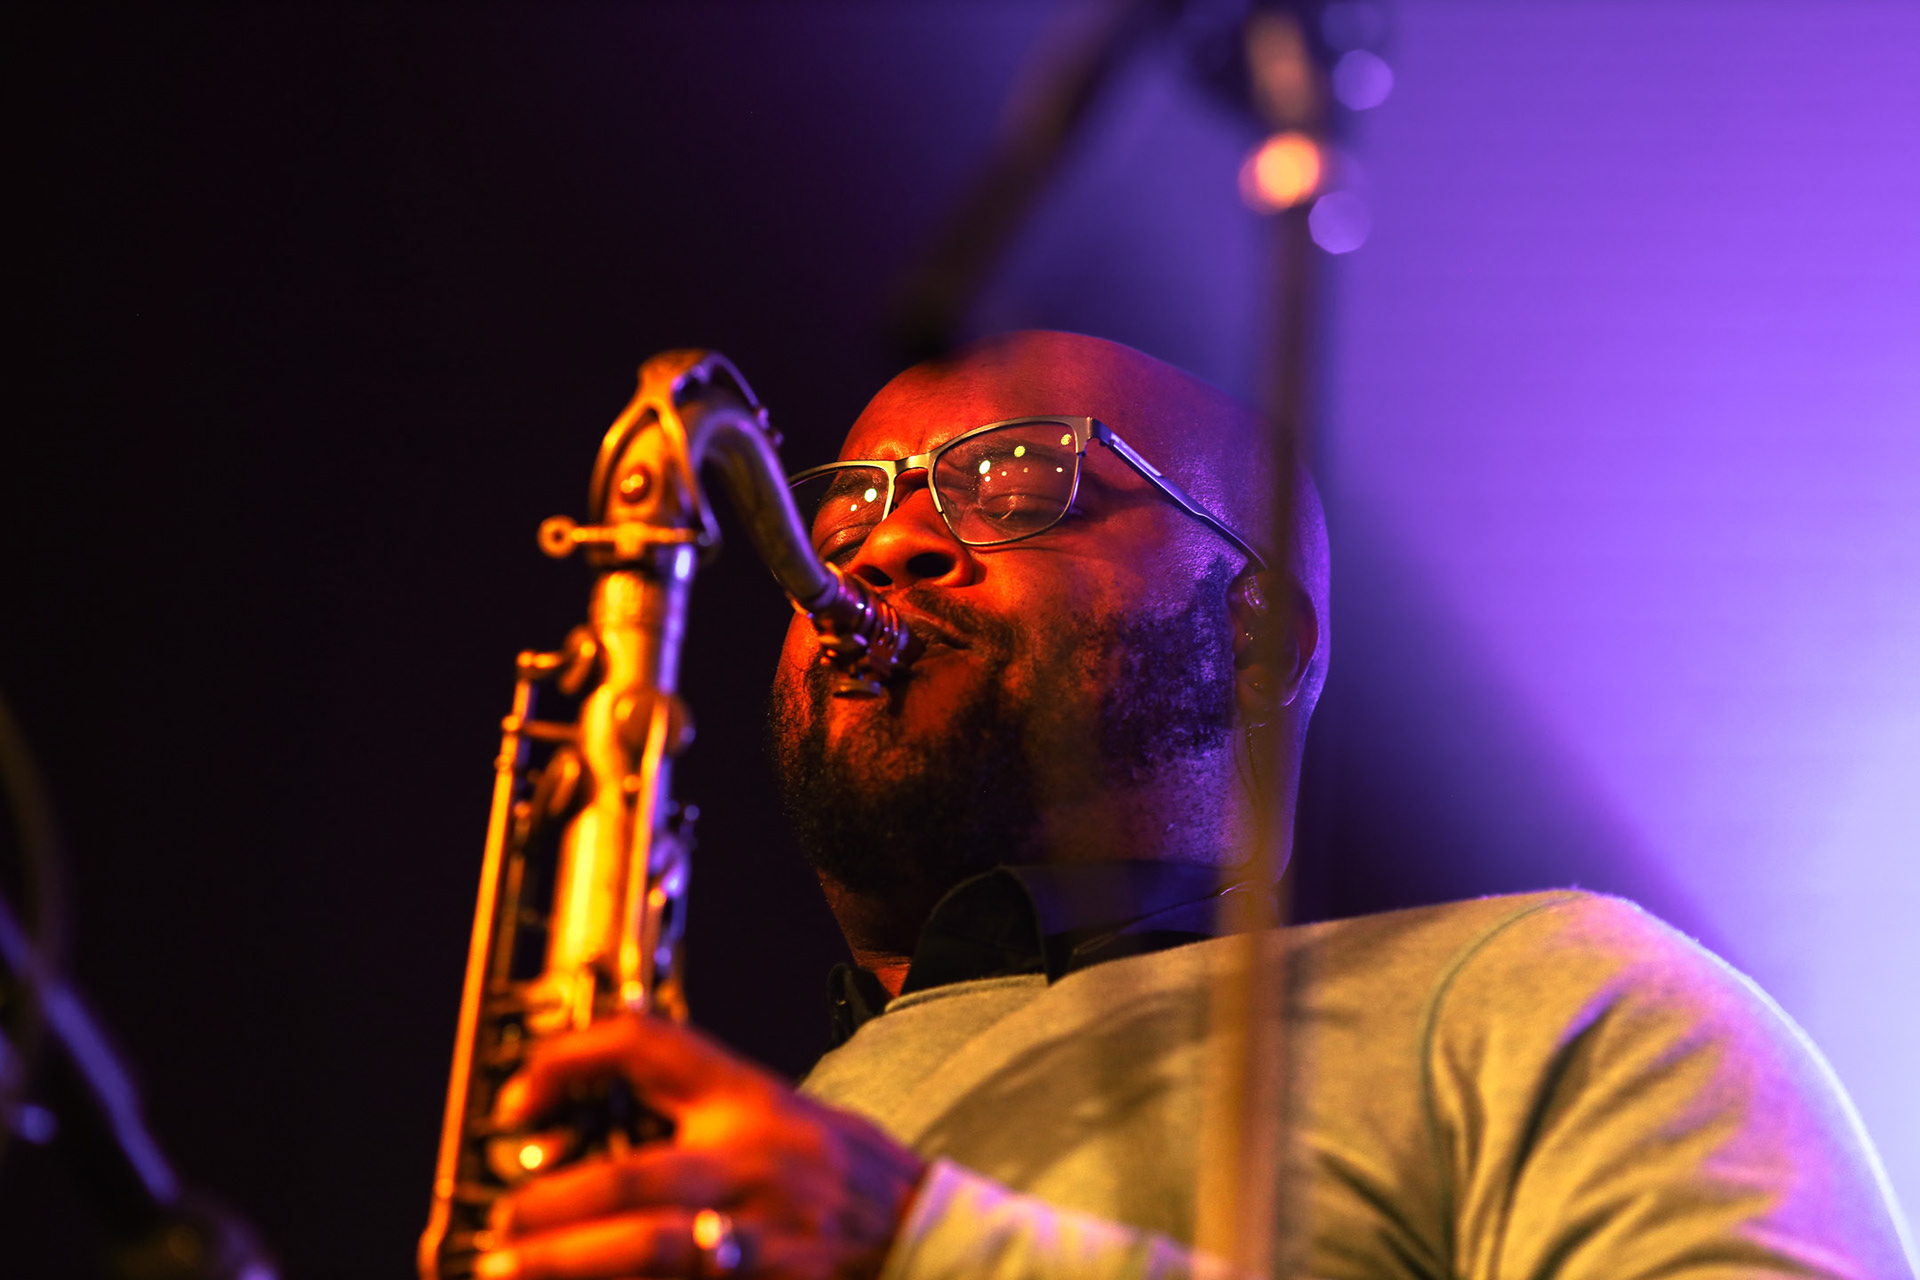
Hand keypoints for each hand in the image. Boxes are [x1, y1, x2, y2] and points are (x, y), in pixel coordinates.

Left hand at [476, 1014, 926, 1279]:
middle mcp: (754, 1166)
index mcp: (751, 1101)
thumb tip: (572, 1118)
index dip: (571, 1060)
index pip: (651, 1047)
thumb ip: (690, 1105)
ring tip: (509, 1272)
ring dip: (570, 1264)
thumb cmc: (836, 1171)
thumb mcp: (771, 1106)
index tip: (517, 1100)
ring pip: (653, 1250)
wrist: (923, 1233)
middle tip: (500, 1224)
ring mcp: (764, 1238)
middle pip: (635, 1180)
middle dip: (552, 1207)